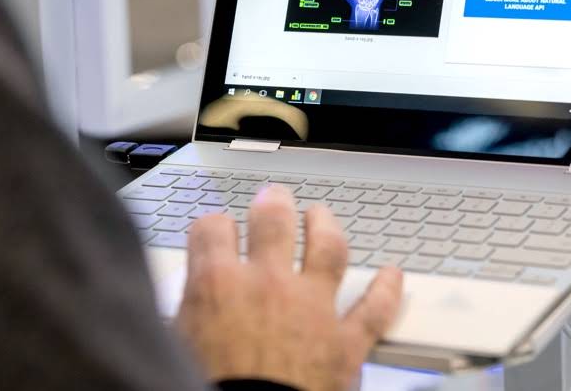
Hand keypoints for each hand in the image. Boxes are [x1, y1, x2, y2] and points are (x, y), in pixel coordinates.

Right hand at [176, 185, 402, 390]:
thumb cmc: (211, 390)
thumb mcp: (178, 344)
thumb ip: (188, 310)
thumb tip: (187, 300)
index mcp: (219, 285)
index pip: (213, 229)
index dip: (213, 227)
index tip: (216, 232)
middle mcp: (268, 285)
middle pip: (274, 219)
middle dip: (273, 204)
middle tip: (274, 199)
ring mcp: (311, 308)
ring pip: (328, 247)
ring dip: (326, 226)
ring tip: (322, 216)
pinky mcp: (344, 343)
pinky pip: (374, 309)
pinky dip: (386, 290)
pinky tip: (393, 275)